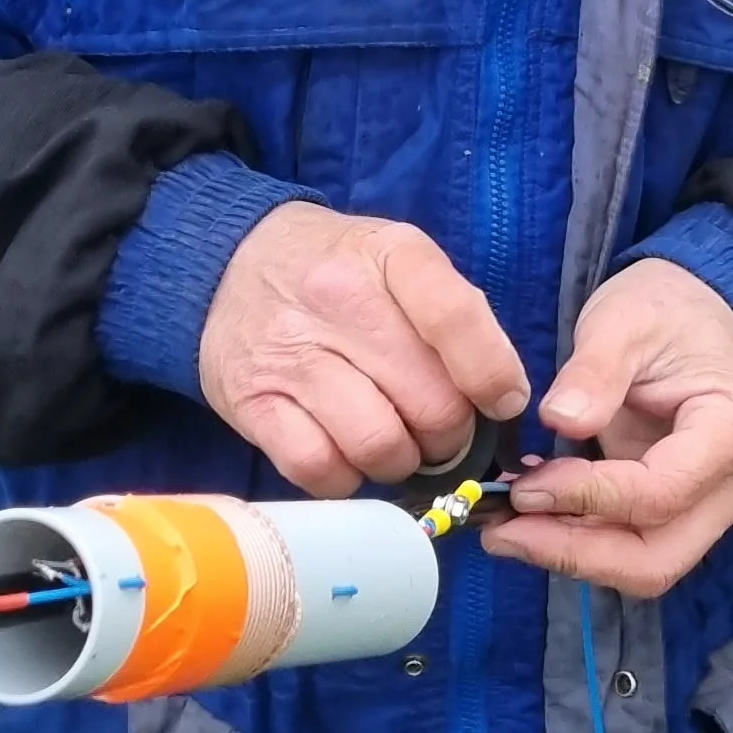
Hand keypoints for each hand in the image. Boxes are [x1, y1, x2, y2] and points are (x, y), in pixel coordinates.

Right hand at [198, 203, 526, 496]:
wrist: (230, 263)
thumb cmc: (337, 272)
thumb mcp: (400, 260)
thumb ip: (456, 317)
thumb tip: (503, 397)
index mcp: (390, 254)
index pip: (456, 319)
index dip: (492, 376)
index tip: (502, 401)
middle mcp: (338, 299)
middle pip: (429, 403)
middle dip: (449, 434)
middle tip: (437, 429)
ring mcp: (290, 353)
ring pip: (379, 444)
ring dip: (400, 461)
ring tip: (393, 441)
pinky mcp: (252, 402)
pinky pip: (319, 468)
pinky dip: (345, 478)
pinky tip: (347, 455)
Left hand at [485, 258, 732, 599]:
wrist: (694, 314)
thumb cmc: (666, 311)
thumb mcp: (625, 319)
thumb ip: (596, 370)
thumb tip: (561, 420)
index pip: (661, 493)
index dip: (589, 497)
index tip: (526, 485)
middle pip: (658, 558)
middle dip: (576, 553)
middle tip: (502, 532)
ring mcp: (707, 506)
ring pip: (642, 566)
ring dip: (570, 555)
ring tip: (503, 528)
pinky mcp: (674, 513)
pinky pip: (627, 546)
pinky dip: (575, 541)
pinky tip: (525, 517)